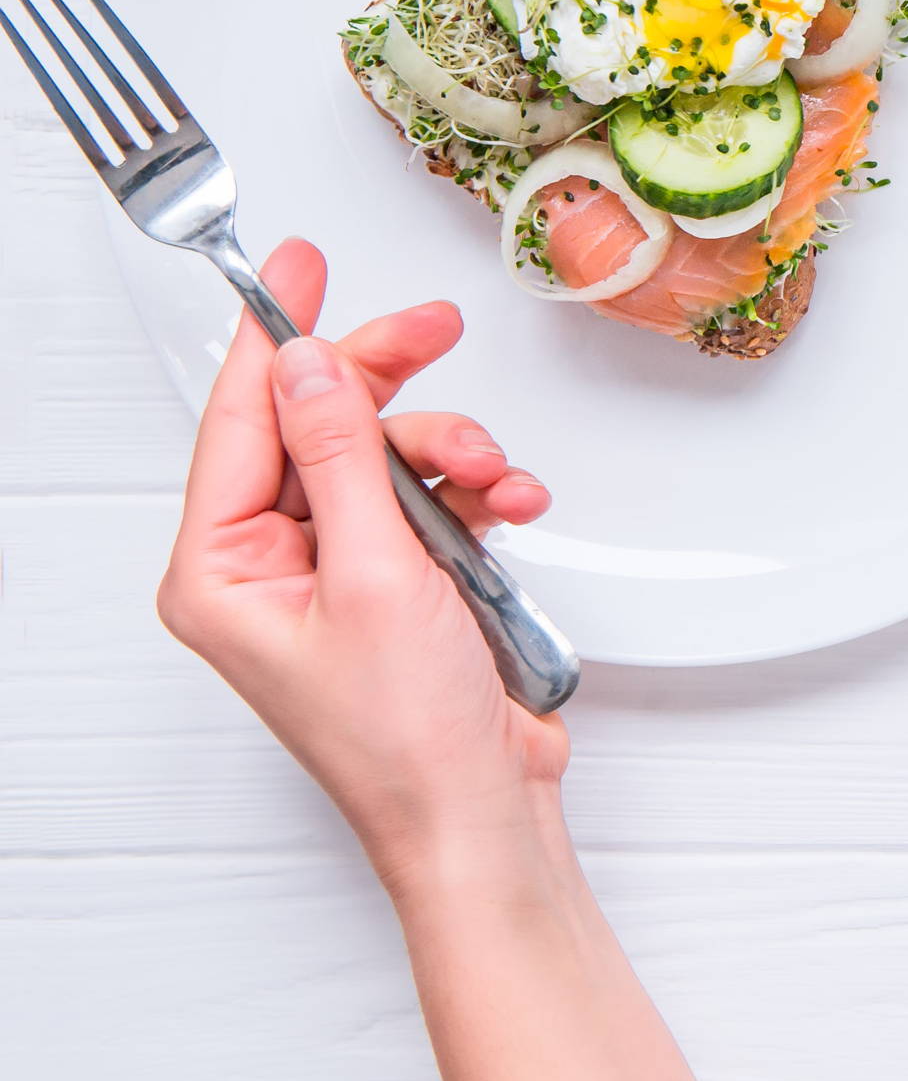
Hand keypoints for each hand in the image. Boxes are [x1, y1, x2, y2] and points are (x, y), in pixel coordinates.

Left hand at [158, 238, 564, 887]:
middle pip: (319, 425)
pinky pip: (432, 500)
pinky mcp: (397, 586)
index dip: (272, 334)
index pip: (239, 420)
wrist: (480, 816)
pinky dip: (478, 494)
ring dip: (453, 454)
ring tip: (497, 481)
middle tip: (433, 329)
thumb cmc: (409, 738)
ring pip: (387, 457)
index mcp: (221, 569)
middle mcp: (267, 566)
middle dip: (389, 388)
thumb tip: (310, 366)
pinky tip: (511, 509)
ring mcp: (335, 575)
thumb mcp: (377, 576)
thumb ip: (342, 458)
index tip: (297, 264)